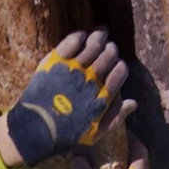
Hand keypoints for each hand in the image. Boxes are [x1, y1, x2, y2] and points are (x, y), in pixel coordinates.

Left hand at [1, 28, 135, 166]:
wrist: (36, 130)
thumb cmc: (66, 135)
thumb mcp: (95, 133)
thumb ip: (115, 117)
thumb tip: (133, 103)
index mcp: (102, 96)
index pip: (120, 71)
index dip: (120, 67)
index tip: (116, 67)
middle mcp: (91, 80)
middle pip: (109, 54)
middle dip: (111, 50)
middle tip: (108, 49)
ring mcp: (74, 69)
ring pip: (94, 44)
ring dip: (100, 37)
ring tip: (101, 34)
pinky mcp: (57, 61)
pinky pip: (72, 41)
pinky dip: (79, 36)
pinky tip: (82, 37)